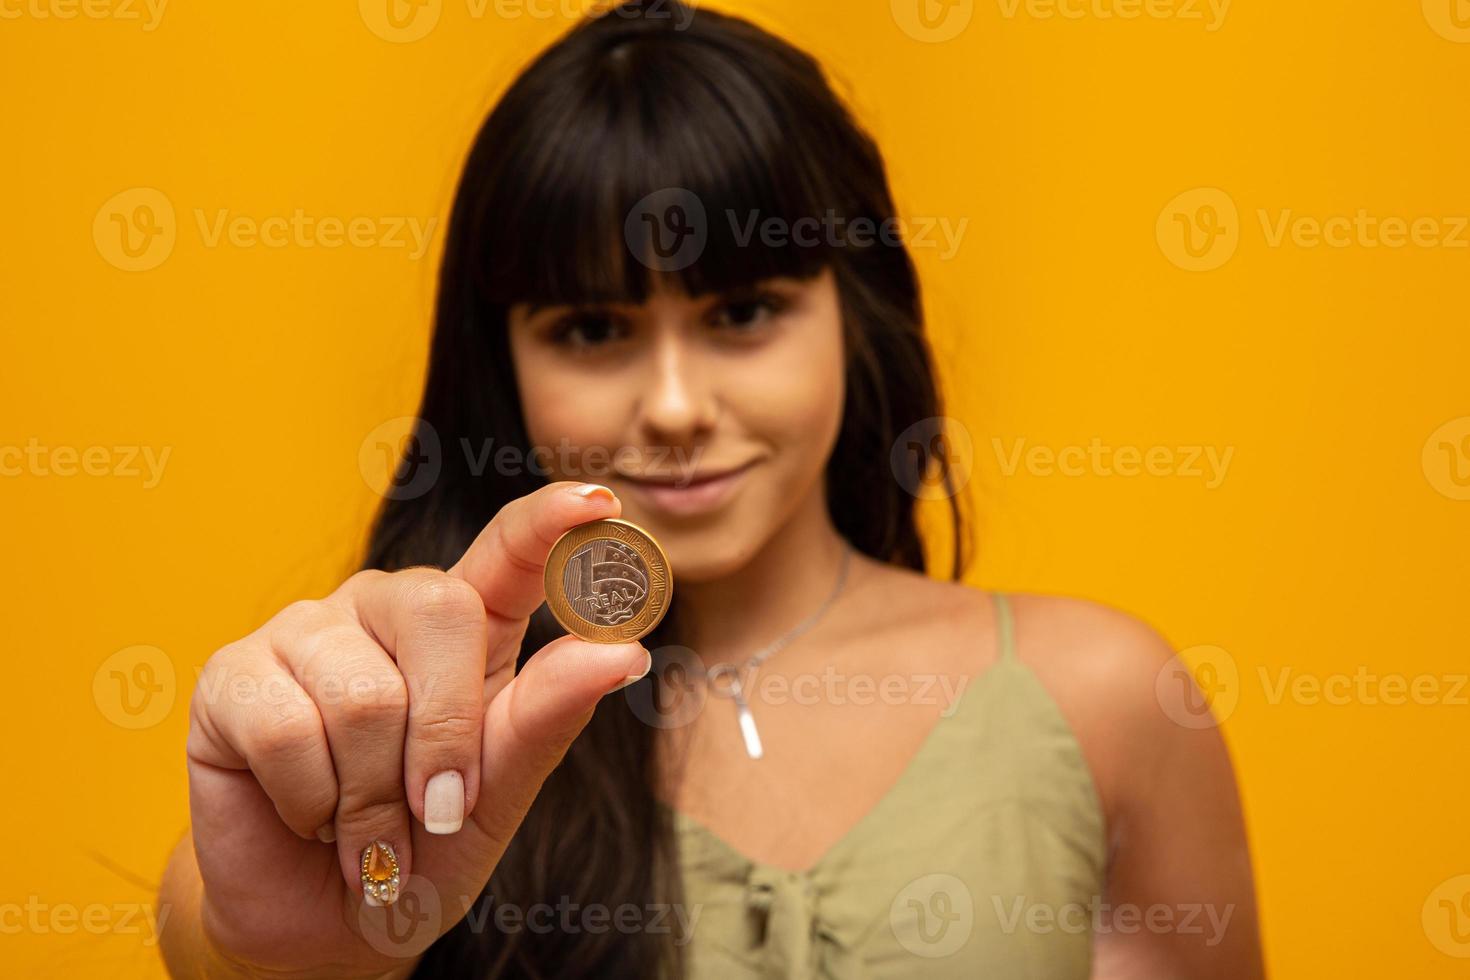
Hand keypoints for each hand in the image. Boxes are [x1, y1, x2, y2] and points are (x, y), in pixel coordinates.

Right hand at [177, 482, 647, 977]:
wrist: (324, 923)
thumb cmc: (424, 845)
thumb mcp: (500, 793)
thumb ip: (548, 717)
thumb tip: (623, 651)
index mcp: (464, 626)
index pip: (507, 552)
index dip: (547, 523)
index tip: (597, 501)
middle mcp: (384, 608)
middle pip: (439, 612)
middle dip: (447, 737)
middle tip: (434, 810)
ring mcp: (304, 631)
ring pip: (363, 695)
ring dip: (373, 796)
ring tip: (365, 829)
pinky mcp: (232, 674)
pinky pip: (288, 731)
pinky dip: (312, 802)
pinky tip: (307, 814)